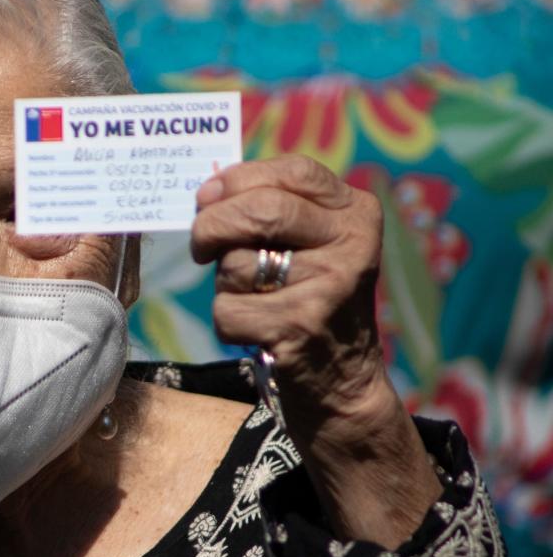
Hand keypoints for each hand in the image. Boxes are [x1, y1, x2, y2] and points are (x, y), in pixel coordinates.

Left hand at [192, 154, 384, 423]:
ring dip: (224, 284)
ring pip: (236, 264)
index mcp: (356, 214)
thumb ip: (273, 211)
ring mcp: (329, 287)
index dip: (240, 178)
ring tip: (253, 300)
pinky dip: (226, 323)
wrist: (343, 384)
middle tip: (200, 245)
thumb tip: (205, 193)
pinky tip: (255, 331)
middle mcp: (351, 245)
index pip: (293, 172)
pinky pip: (227, 310)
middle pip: (260, 210)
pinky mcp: (300, 328)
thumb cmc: (309, 300)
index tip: (207, 195)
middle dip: (211, 225)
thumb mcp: (313, 246)